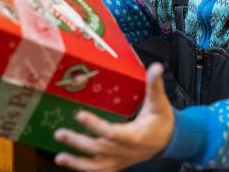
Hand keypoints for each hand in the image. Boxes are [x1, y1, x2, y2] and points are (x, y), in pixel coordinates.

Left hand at [54, 64, 172, 171]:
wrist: (169, 141)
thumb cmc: (162, 121)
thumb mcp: (159, 102)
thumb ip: (154, 85)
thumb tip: (156, 67)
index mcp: (134, 136)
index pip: (112, 132)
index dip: (95, 126)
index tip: (80, 115)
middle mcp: (125, 151)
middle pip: (98, 149)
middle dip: (78, 142)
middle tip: (60, 133)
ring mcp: (120, 160)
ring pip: (96, 165)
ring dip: (76, 162)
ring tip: (59, 157)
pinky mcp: (116, 164)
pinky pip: (98, 171)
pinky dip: (83, 169)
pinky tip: (68, 164)